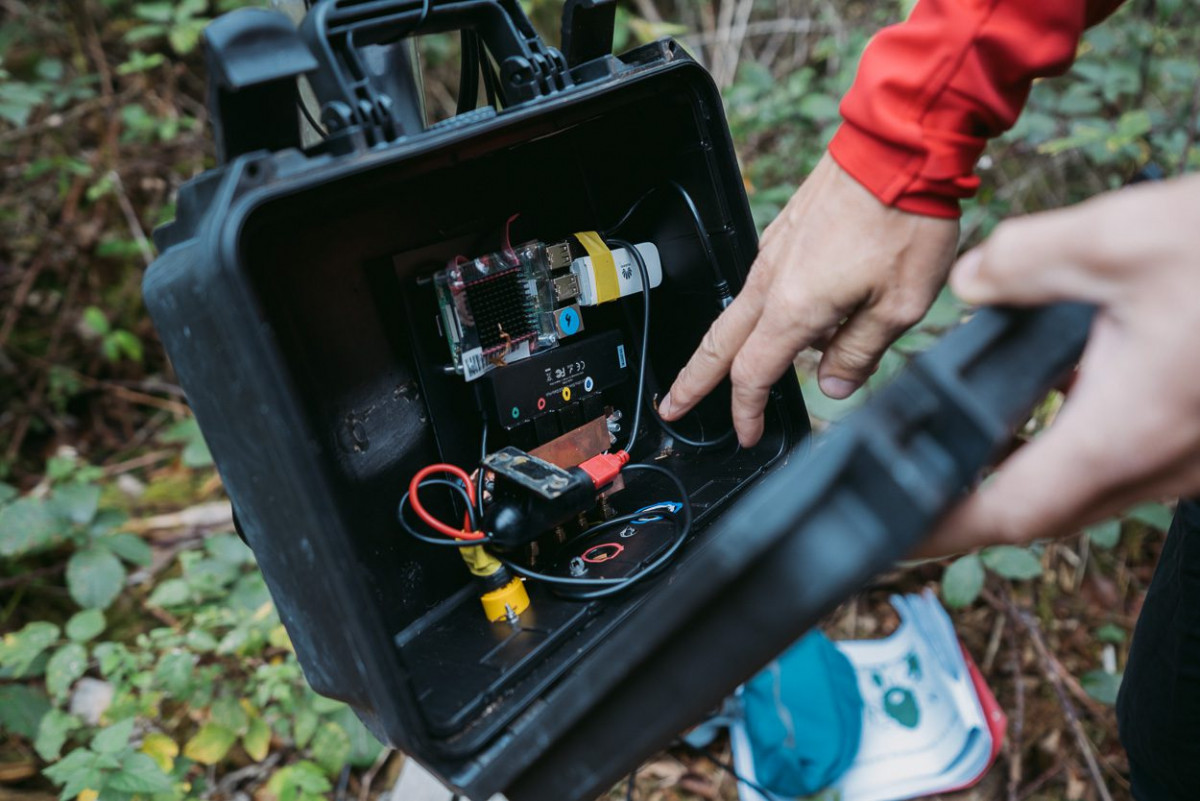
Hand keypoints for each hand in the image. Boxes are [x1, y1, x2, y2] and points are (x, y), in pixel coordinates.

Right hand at [658, 153, 959, 446]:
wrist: (898, 147)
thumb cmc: (904, 219)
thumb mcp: (900, 306)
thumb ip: (860, 352)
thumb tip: (833, 385)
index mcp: (793, 307)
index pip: (753, 374)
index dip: (746, 411)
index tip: (748, 433)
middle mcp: (772, 279)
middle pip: (719, 344)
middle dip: (693, 381)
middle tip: (673, 406)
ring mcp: (774, 252)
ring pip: (737, 312)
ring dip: (724, 347)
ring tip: (725, 371)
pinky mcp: (786, 232)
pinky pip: (762, 283)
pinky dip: (758, 312)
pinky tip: (784, 317)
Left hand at [920, 174, 1199, 556]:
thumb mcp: (1125, 236)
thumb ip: (1026, 261)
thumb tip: (972, 283)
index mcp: (1126, 430)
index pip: (1011, 508)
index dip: (944, 531)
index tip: (895, 541)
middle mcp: (1162, 464)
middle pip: (1047, 513)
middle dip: (976, 510)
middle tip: (916, 496)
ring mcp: (1193, 463)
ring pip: (1091, 493)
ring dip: (1029, 479)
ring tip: (968, 453)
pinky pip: (1130, 465)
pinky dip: (1080, 448)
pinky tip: (1061, 401)